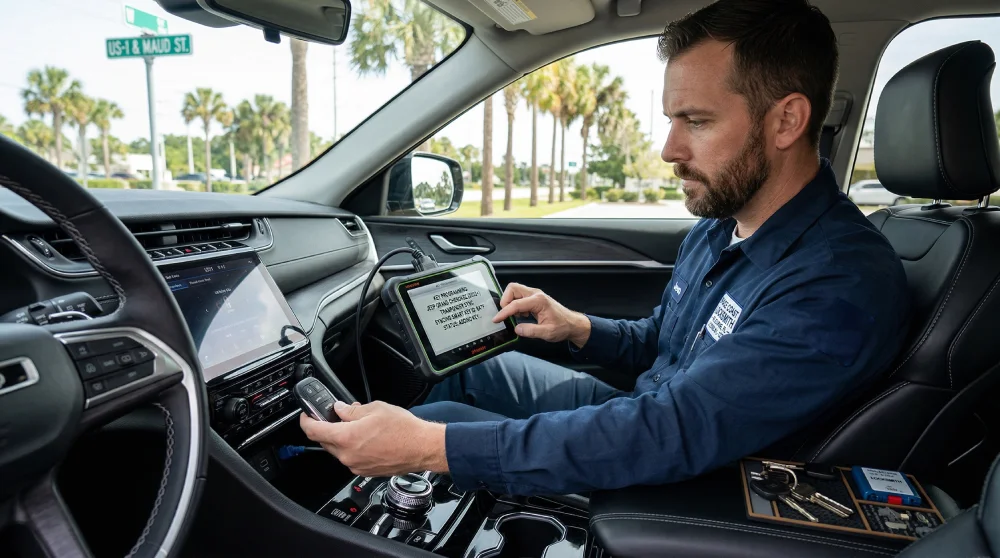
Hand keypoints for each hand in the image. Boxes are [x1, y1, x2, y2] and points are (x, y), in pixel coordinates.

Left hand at [299, 401, 447, 476]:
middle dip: (326, 427)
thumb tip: (339, 410)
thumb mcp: (375, 409)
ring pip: (338, 450)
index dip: (306, 421)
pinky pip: (351, 458)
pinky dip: (352, 447)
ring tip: (357, 424)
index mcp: (346, 438)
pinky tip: (366, 437)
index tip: (306, 415)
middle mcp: (348, 456)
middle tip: (335, 415)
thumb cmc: (404, 429)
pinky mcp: (365, 471)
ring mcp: (356, 466)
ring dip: (341, 437)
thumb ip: (351, 410)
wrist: (422, 448)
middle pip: (325, 442)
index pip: (313, 431)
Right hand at [492, 283, 590, 346]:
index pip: (516, 304)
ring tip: (515, 317)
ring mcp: (535, 295)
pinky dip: (516, 306)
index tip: (496, 319)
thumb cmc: (563, 326)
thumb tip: (517, 329)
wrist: (572, 324)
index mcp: (539, 301)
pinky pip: (519, 298)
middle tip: (505, 314)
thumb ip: (531, 331)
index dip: (504, 312)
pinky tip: (521, 316)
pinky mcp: (534, 299)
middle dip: (505, 301)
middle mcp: (536, 294)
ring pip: (515, 292)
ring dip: (510, 303)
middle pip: (513, 289)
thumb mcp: (547, 333)